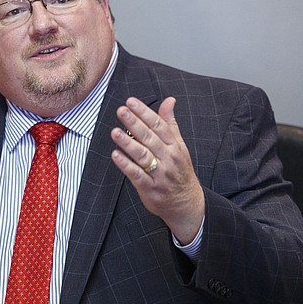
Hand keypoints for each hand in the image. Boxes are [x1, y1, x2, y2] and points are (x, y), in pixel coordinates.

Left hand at [110, 96, 204, 244]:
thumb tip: (169, 100)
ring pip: (143, 155)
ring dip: (128, 143)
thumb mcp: (179, 145)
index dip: (144, 112)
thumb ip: (170, 123)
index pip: (158, 125)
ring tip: (115, 132)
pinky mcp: (150, 188)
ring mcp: (159, 174)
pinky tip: (116, 155)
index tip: (131, 102)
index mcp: (174, 145)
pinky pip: (137, 175)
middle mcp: (168, 158)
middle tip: (121, 110)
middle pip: (149, 138)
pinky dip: (126, 165)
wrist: (187, 203)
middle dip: (135, 123)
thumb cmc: (179, 171)